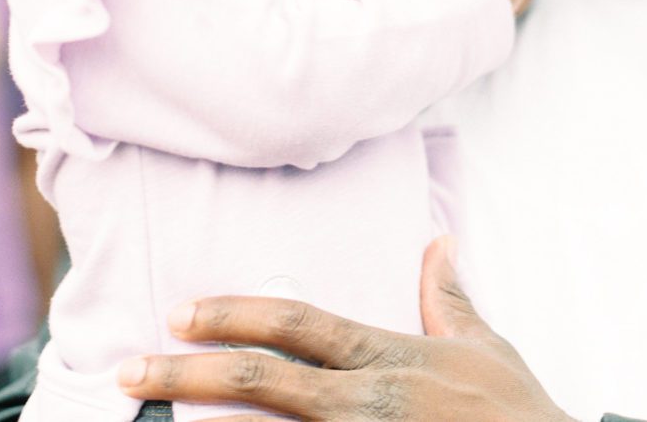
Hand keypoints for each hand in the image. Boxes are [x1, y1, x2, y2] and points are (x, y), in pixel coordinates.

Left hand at [117, 236, 574, 420]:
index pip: (297, 324)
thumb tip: (440, 243)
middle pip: (263, 381)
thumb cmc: (516, 414)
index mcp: (387, 358)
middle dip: (188, 373)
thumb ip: (449, 299)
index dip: (236, 314)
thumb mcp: (485, 348)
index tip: (181, 313)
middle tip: (129, 368)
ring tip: (148, 417)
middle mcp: (367, 402)